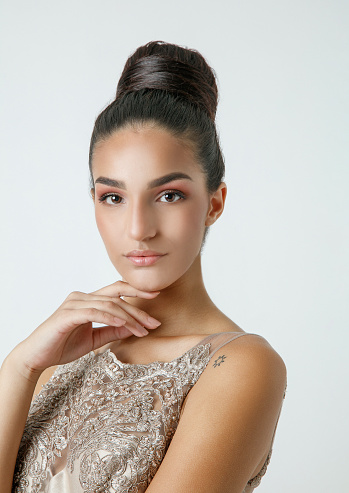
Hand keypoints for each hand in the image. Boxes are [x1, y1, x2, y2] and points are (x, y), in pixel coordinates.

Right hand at [11, 280, 160, 377]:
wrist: (36, 356)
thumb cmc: (62, 346)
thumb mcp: (94, 340)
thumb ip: (112, 332)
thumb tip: (133, 328)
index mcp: (89, 300)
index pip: (117, 291)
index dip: (136, 291)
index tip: (156, 296)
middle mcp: (82, 297)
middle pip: (117, 296)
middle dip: (138, 309)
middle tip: (154, 322)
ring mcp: (74, 303)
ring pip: (109, 304)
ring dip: (128, 318)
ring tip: (142, 331)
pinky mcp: (67, 314)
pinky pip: (94, 312)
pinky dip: (110, 317)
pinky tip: (123, 324)